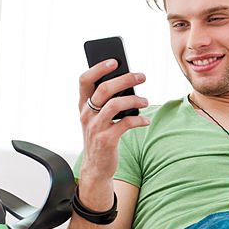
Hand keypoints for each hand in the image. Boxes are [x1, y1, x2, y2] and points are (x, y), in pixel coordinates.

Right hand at [77, 60, 149, 180]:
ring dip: (135, 100)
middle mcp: (86, 114)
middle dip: (125, 79)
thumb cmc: (101, 137)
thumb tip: (129, 84)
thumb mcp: (98, 118)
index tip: (114, 61)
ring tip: (146, 100)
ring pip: (115, 104)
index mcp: (83, 105)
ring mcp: (95, 127)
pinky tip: (146, 120)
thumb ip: (107, 102)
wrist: (96, 167)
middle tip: (142, 76)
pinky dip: (139, 119)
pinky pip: (125, 123)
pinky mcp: (106, 140)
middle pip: (104, 89)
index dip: (98, 68)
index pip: (84, 80)